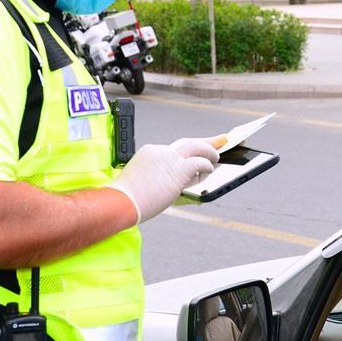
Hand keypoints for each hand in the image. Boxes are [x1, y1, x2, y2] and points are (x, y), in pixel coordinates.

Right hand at [110, 135, 225, 222]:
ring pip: (196, 148)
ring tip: (217, 158)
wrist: (121, 201)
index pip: (173, 151)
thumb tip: (173, 189)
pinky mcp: (179, 169)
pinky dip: (207, 166)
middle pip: (187, 142)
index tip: (192, 154)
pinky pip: (199, 163)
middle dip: (205, 141)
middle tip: (219, 139)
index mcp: (149, 153)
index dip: (186, 154)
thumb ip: (157, 182)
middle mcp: (160, 151)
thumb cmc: (126, 199)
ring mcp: (170, 158)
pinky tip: (210, 171)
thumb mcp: (141, 184)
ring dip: (209, 152)